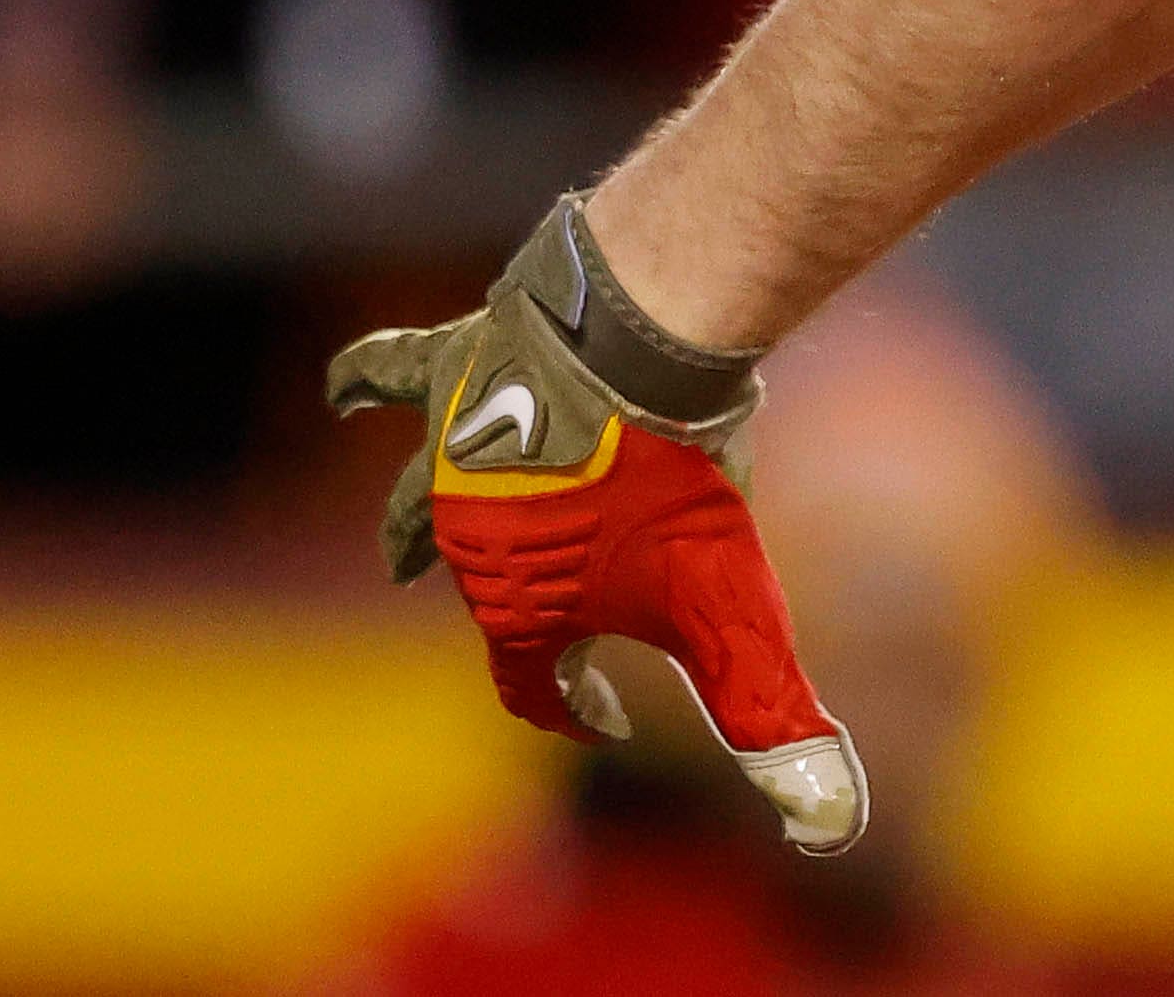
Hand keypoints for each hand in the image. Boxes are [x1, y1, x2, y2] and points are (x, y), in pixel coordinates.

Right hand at [325, 196, 869, 851]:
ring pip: (414, 503)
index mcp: (522, 612)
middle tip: (514, 633)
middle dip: (506, 621)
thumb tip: (828, 825)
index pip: (535, 690)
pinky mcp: (454, 368)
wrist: (636, 348)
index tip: (614, 724)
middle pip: (480, 595)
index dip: (576, 715)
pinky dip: (362, 384)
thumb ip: (773, 723)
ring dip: (409, 534)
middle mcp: (469, 539)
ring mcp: (451, 453)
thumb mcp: (734, 614)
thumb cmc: (677, 481)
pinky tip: (346, 394)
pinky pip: (385, 375)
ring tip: (398, 559)